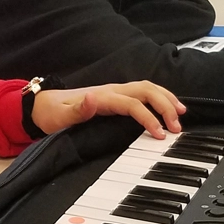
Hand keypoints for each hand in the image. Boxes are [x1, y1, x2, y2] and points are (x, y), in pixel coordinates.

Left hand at [32, 81, 185, 138]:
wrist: (43, 105)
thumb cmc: (53, 113)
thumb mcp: (60, 116)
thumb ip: (78, 110)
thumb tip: (92, 98)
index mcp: (102, 96)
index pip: (133, 104)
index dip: (148, 117)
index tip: (159, 135)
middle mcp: (111, 90)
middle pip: (146, 90)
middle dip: (165, 105)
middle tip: (177, 127)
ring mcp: (114, 91)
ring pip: (147, 88)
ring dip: (166, 98)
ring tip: (181, 115)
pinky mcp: (115, 95)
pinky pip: (143, 92)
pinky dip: (159, 98)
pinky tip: (167, 107)